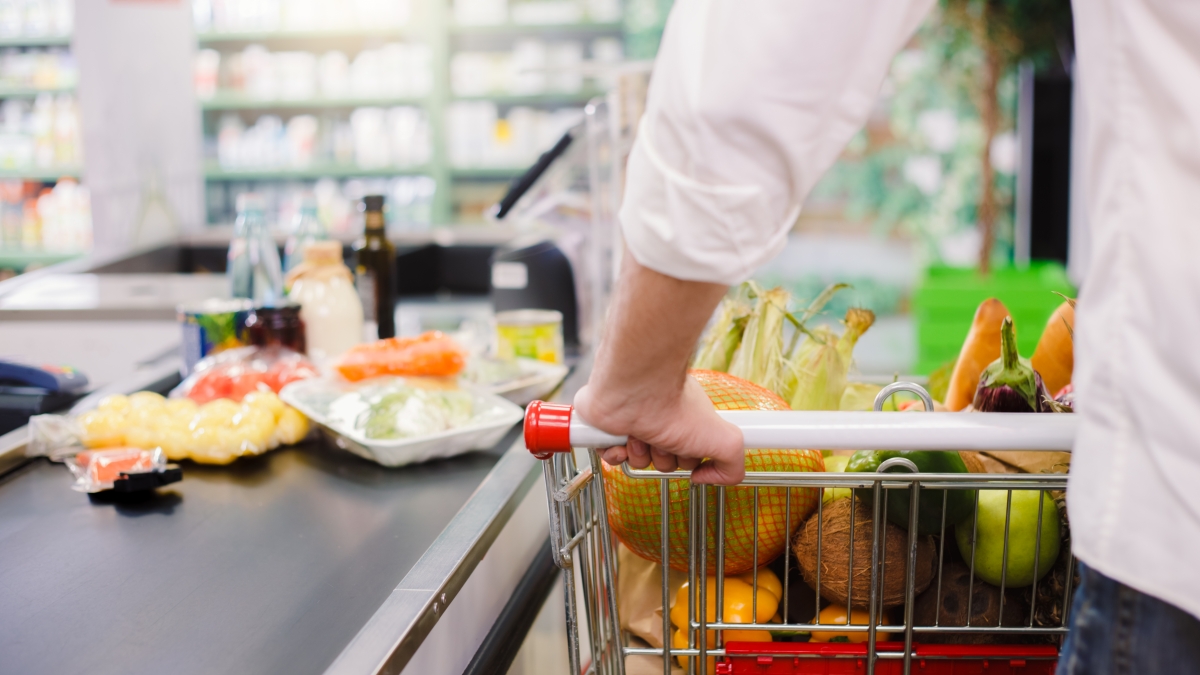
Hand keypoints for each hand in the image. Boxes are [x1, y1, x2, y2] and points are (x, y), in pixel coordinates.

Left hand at [574, 374, 744, 484]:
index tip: (688, 451)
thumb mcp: (726, 441)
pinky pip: (610, 456)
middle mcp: (661, 419)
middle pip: (664, 461)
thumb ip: (732, 466)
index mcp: (688, 419)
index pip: (689, 455)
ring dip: (640, 455)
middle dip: (664, 458)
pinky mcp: (608, 427)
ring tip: (641, 435)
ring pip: (638, 461)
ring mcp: (634, 422)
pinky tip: (622, 441)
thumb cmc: (676, 407)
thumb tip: (705, 478)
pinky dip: (615, 454)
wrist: (636, 392)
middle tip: (664, 441)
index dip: (689, 460)